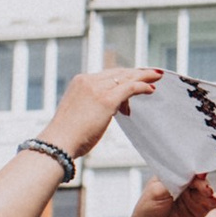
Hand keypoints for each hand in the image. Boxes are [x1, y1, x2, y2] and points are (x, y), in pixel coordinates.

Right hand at [46, 64, 160, 158]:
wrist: (58, 144)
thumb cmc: (68, 135)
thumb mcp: (81, 112)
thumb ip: (95, 105)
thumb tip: (115, 108)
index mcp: (80, 82)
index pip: (107, 75)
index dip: (124, 76)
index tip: (136, 77)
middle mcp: (88, 81)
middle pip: (118, 72)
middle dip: (136, 72)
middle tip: (152, 72)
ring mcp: (97, 89)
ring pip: (126, 77)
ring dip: (144, 76)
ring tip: (157, 76)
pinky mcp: (106, 100)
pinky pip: (130, 88)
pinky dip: (143, 86)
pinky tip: (152, 89)